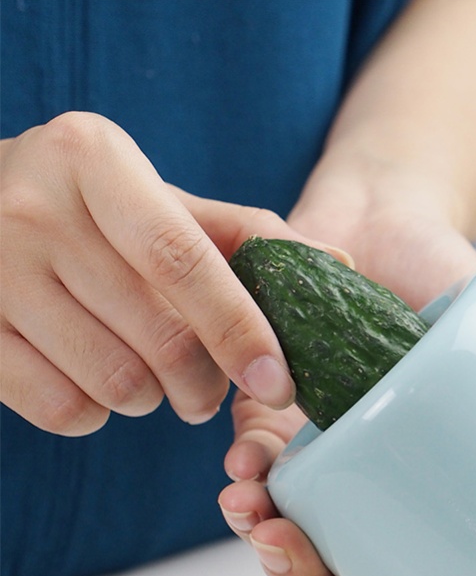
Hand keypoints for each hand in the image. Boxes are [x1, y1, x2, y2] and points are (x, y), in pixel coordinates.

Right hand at [0, 112, 300, 434]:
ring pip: (116, 382)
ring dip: (151, 399)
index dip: (242, 332)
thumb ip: (247, 236)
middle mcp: (33, 205)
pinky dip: (96, 415)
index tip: (280, 384)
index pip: (186, 263)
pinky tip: (94, 383)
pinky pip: (63, 409)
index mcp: (95, 160)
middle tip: (207, 391)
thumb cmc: (95, 215)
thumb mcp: (162, 203)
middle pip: (161, 337)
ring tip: (146, 376)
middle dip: (204, 385)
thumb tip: (341, 266)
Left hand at [218, 203, 475, 575]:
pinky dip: (243, 474)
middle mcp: (372, 488)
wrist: (383, 227)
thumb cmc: (448, 286)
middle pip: (332, 568)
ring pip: (283, 529)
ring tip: (255, 509)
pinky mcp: (272, 417)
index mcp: (429, 491)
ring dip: (260, 535)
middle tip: (290, 552)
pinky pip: (252, 466)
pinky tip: (240, 469)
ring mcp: (321, 459)